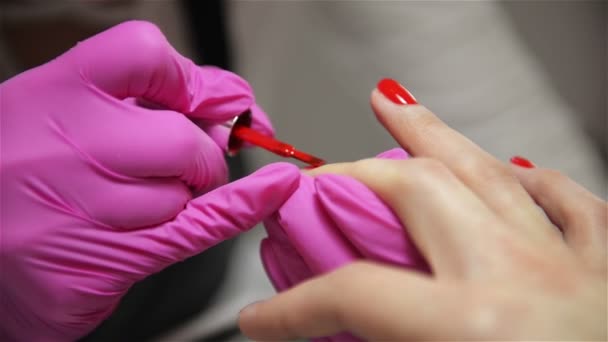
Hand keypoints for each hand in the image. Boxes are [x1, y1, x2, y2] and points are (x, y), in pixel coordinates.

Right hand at [0, 21, 297, 339]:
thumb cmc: (16, 182)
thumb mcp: (55, 118)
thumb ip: (132, 102)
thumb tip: (222, 100)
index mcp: (49, 96)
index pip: (142, 55)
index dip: (189, 77)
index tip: (208, 98)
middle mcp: (61, 148)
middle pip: (181, 137)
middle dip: (200, 154)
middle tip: (188, 163)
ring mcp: (79, 209)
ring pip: (183, 193)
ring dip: (182, 197)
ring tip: (141, 202)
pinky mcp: (100, 263)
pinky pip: (195, 228)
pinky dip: (244, 206)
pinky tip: (273, 190)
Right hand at [239, 79, 606, 340]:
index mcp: (478, 331)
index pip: (353, 296)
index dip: (292, 307)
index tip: (263, 317)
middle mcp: (524, 282)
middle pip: (417, 192)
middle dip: (355, 177)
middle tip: (320, 179)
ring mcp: (574, 268)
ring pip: (487, 171)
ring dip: (432, 135)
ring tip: (396, 108)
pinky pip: (570, 204)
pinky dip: (533, 180)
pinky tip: (510, 167)